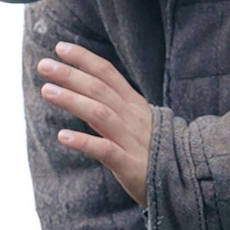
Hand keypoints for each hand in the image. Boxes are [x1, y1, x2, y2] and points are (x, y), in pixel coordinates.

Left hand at [37, 41, 152, 204]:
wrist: (186, 181)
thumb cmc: (152, 151)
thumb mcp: (134, 123)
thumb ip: (108, 108)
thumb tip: (79, 95)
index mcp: (133, 104)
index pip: (108, 74)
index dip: (85, 59)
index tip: (60, 48)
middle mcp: (133, 117)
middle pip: (99, 89)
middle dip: (71, 75)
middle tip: (44, 65)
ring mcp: (132, 140)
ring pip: (100, 114)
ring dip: (72, 100)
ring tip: (47, 91)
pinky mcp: (130, 165)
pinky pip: (106, 150)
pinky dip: (84, 142)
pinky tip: (62, 136)